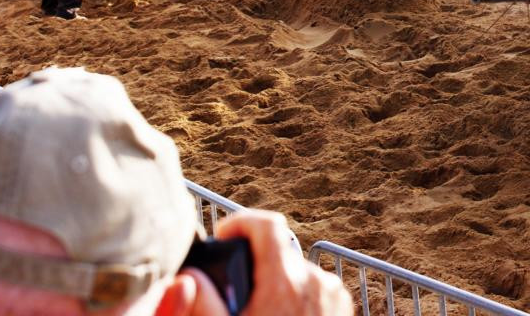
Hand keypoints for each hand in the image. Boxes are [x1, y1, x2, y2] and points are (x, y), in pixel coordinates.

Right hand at [190, 210, 353, 315]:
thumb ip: (203, 305)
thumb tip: (186, 277)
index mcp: (284, 282)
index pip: (267, 224)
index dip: (240, 222)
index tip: (224, 236)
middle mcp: (313, 280)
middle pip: (278, 251)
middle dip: (253, 264)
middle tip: (234, 294)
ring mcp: (332, 293)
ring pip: (296, 272)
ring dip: (275, 283)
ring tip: (258, 313)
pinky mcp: (342, 306)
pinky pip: (314, 288)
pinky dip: (296, 297)